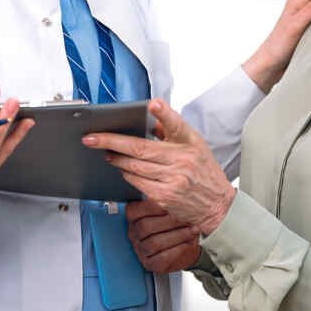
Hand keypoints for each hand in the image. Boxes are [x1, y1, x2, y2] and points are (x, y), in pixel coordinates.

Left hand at [84, 100, 234, 234]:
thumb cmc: (205, 172)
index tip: (152, 104)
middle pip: (140, 148)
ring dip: (117, 159)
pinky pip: (137, 182)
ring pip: (134, 166)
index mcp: (190, 142)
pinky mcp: (164, 196)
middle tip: (93, 138)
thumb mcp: (196, 146)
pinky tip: (123, 169)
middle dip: (111, 142)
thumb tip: (150, 118)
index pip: (176, 124)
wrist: (217, 206)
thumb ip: (173, 131)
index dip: (164, 113)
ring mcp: (173, 180)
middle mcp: (182, 160)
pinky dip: (127, 174)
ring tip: (107, 153)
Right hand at [126, 200, 200, 273]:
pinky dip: (177, 249)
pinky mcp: (150, 264)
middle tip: (187, 218)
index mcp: (134, 218)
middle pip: (145, 227)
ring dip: (177, 235)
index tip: (169, 203)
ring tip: (192, 230)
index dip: (150, 207)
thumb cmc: (177, 224)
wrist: (187, 245)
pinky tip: (187, 243)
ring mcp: (140, 250)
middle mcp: (134, 234)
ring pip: (155, 243)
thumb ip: (167, 200)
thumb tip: (172, 190)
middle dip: (170, 221)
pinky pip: (162, 257)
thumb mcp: (170, 208)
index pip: (134, 211)